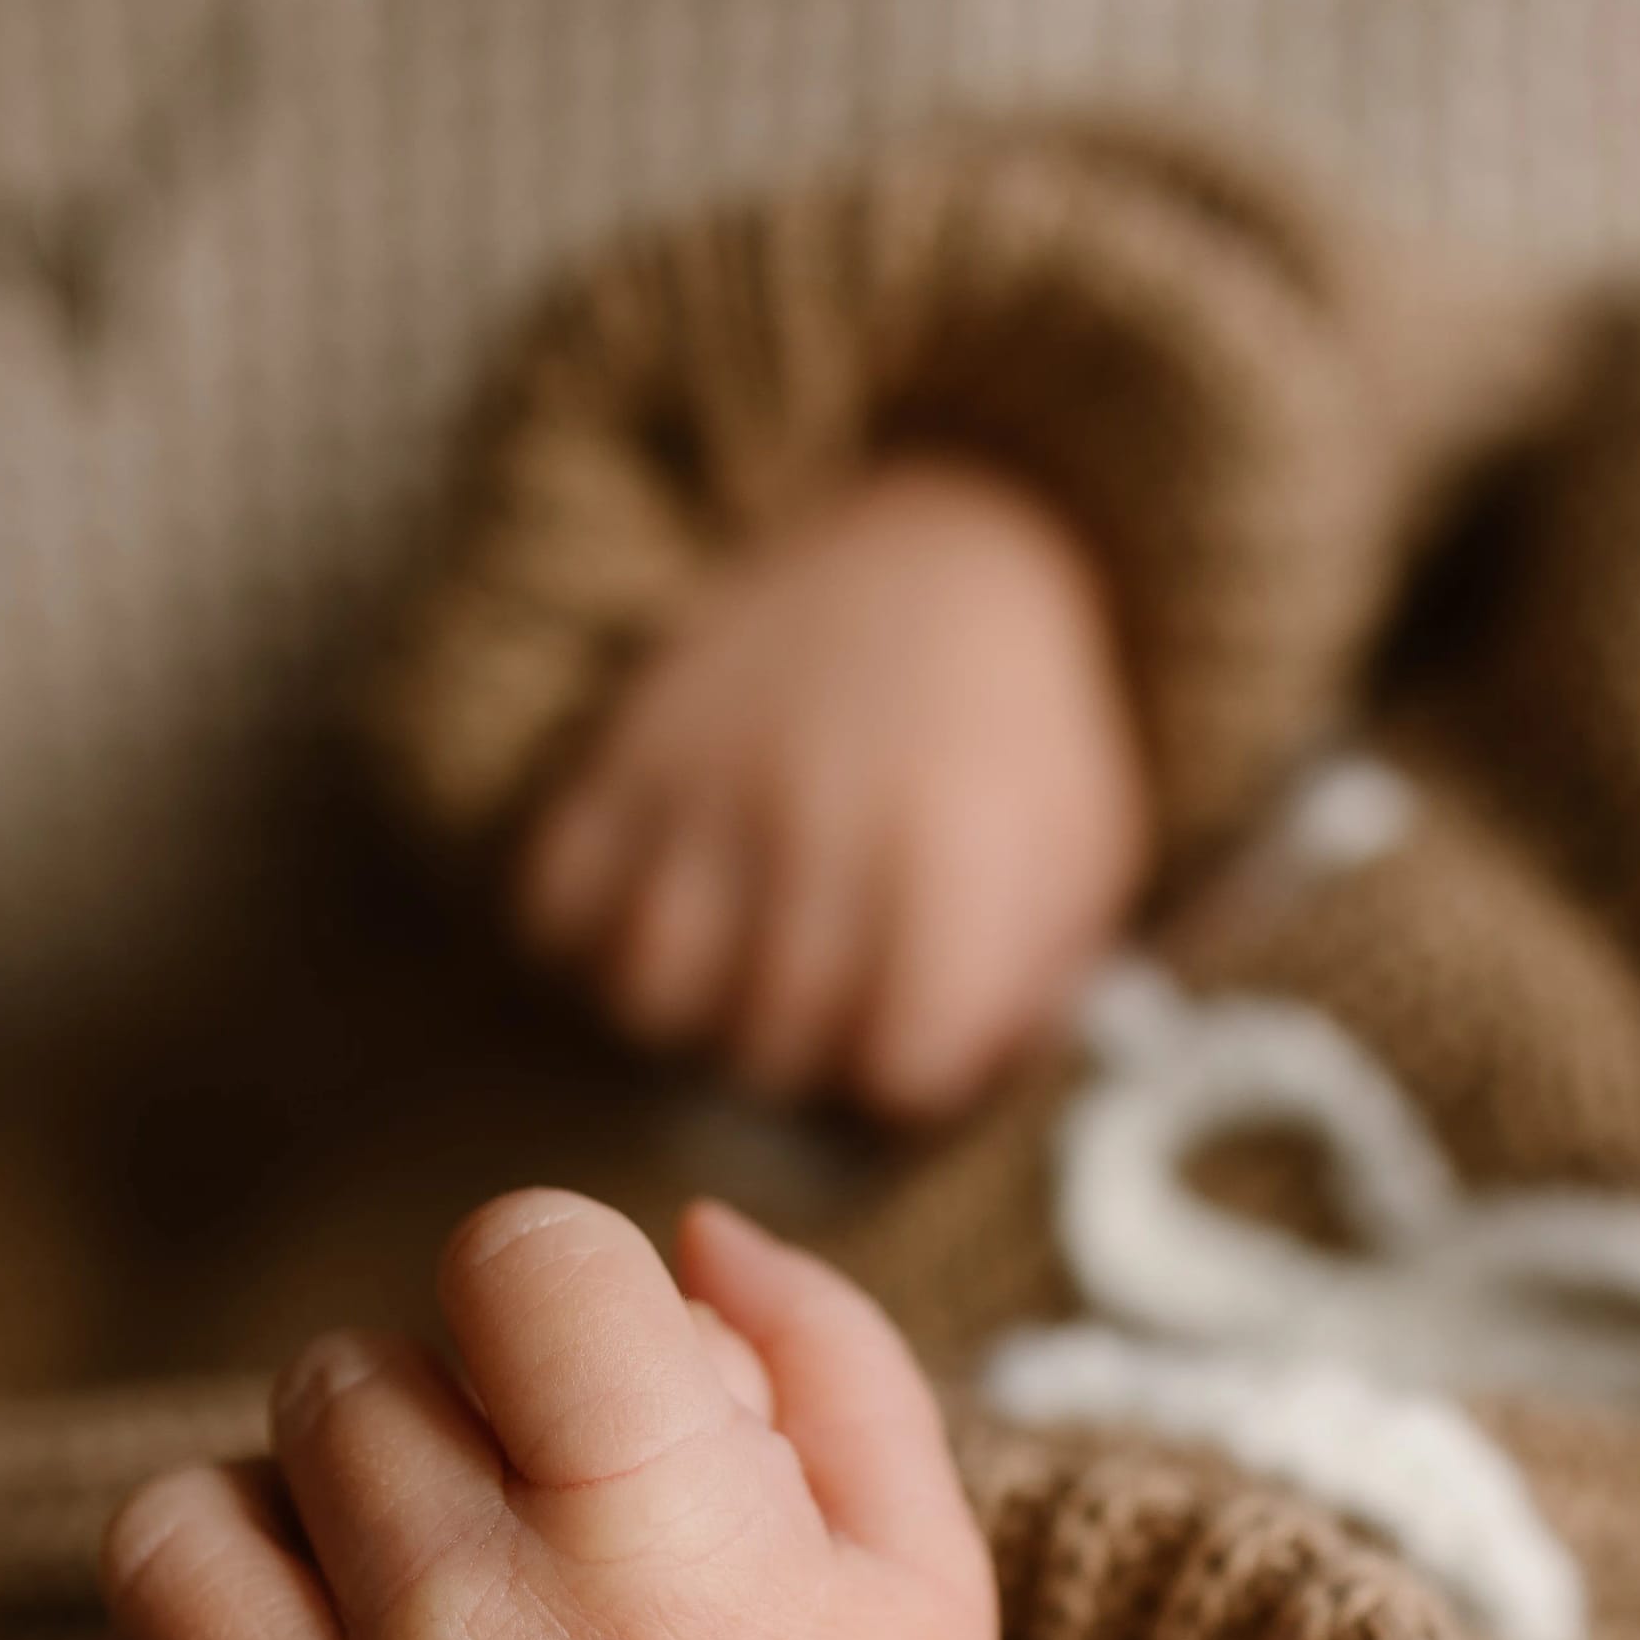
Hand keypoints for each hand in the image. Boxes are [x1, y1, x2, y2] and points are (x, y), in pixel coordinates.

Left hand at [32, 1187, 999, 1639]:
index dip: (559, 1288)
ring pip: (175, 1526)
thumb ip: (832, 1364)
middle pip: (339, 1378)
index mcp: (660, 1542)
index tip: (603, 1378)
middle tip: (531, 1540)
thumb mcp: (926, 1584)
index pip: (519, 1255)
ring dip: (268, 1546)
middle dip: (433, 1422)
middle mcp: (468, 1636)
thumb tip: (694, 1231)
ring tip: (389, 1623)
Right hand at [519, 456, 1152, 1119]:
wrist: (945, 553)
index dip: (901, 1073)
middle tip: (825, 1000)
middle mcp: (826, 820)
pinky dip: (588, 936)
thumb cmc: (1022, 745)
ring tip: (736, 969)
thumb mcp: (1083, 860)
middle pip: (771, 1047)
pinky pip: (556, 904)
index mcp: (957, 855)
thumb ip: (1025, 991)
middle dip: (802, 1052)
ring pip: (651, 992)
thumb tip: (934, 1086)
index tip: (907, 1031)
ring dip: (693, 1010)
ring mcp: (714, 780)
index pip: (897, 1065)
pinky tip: (655, 914)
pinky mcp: (630, 747)